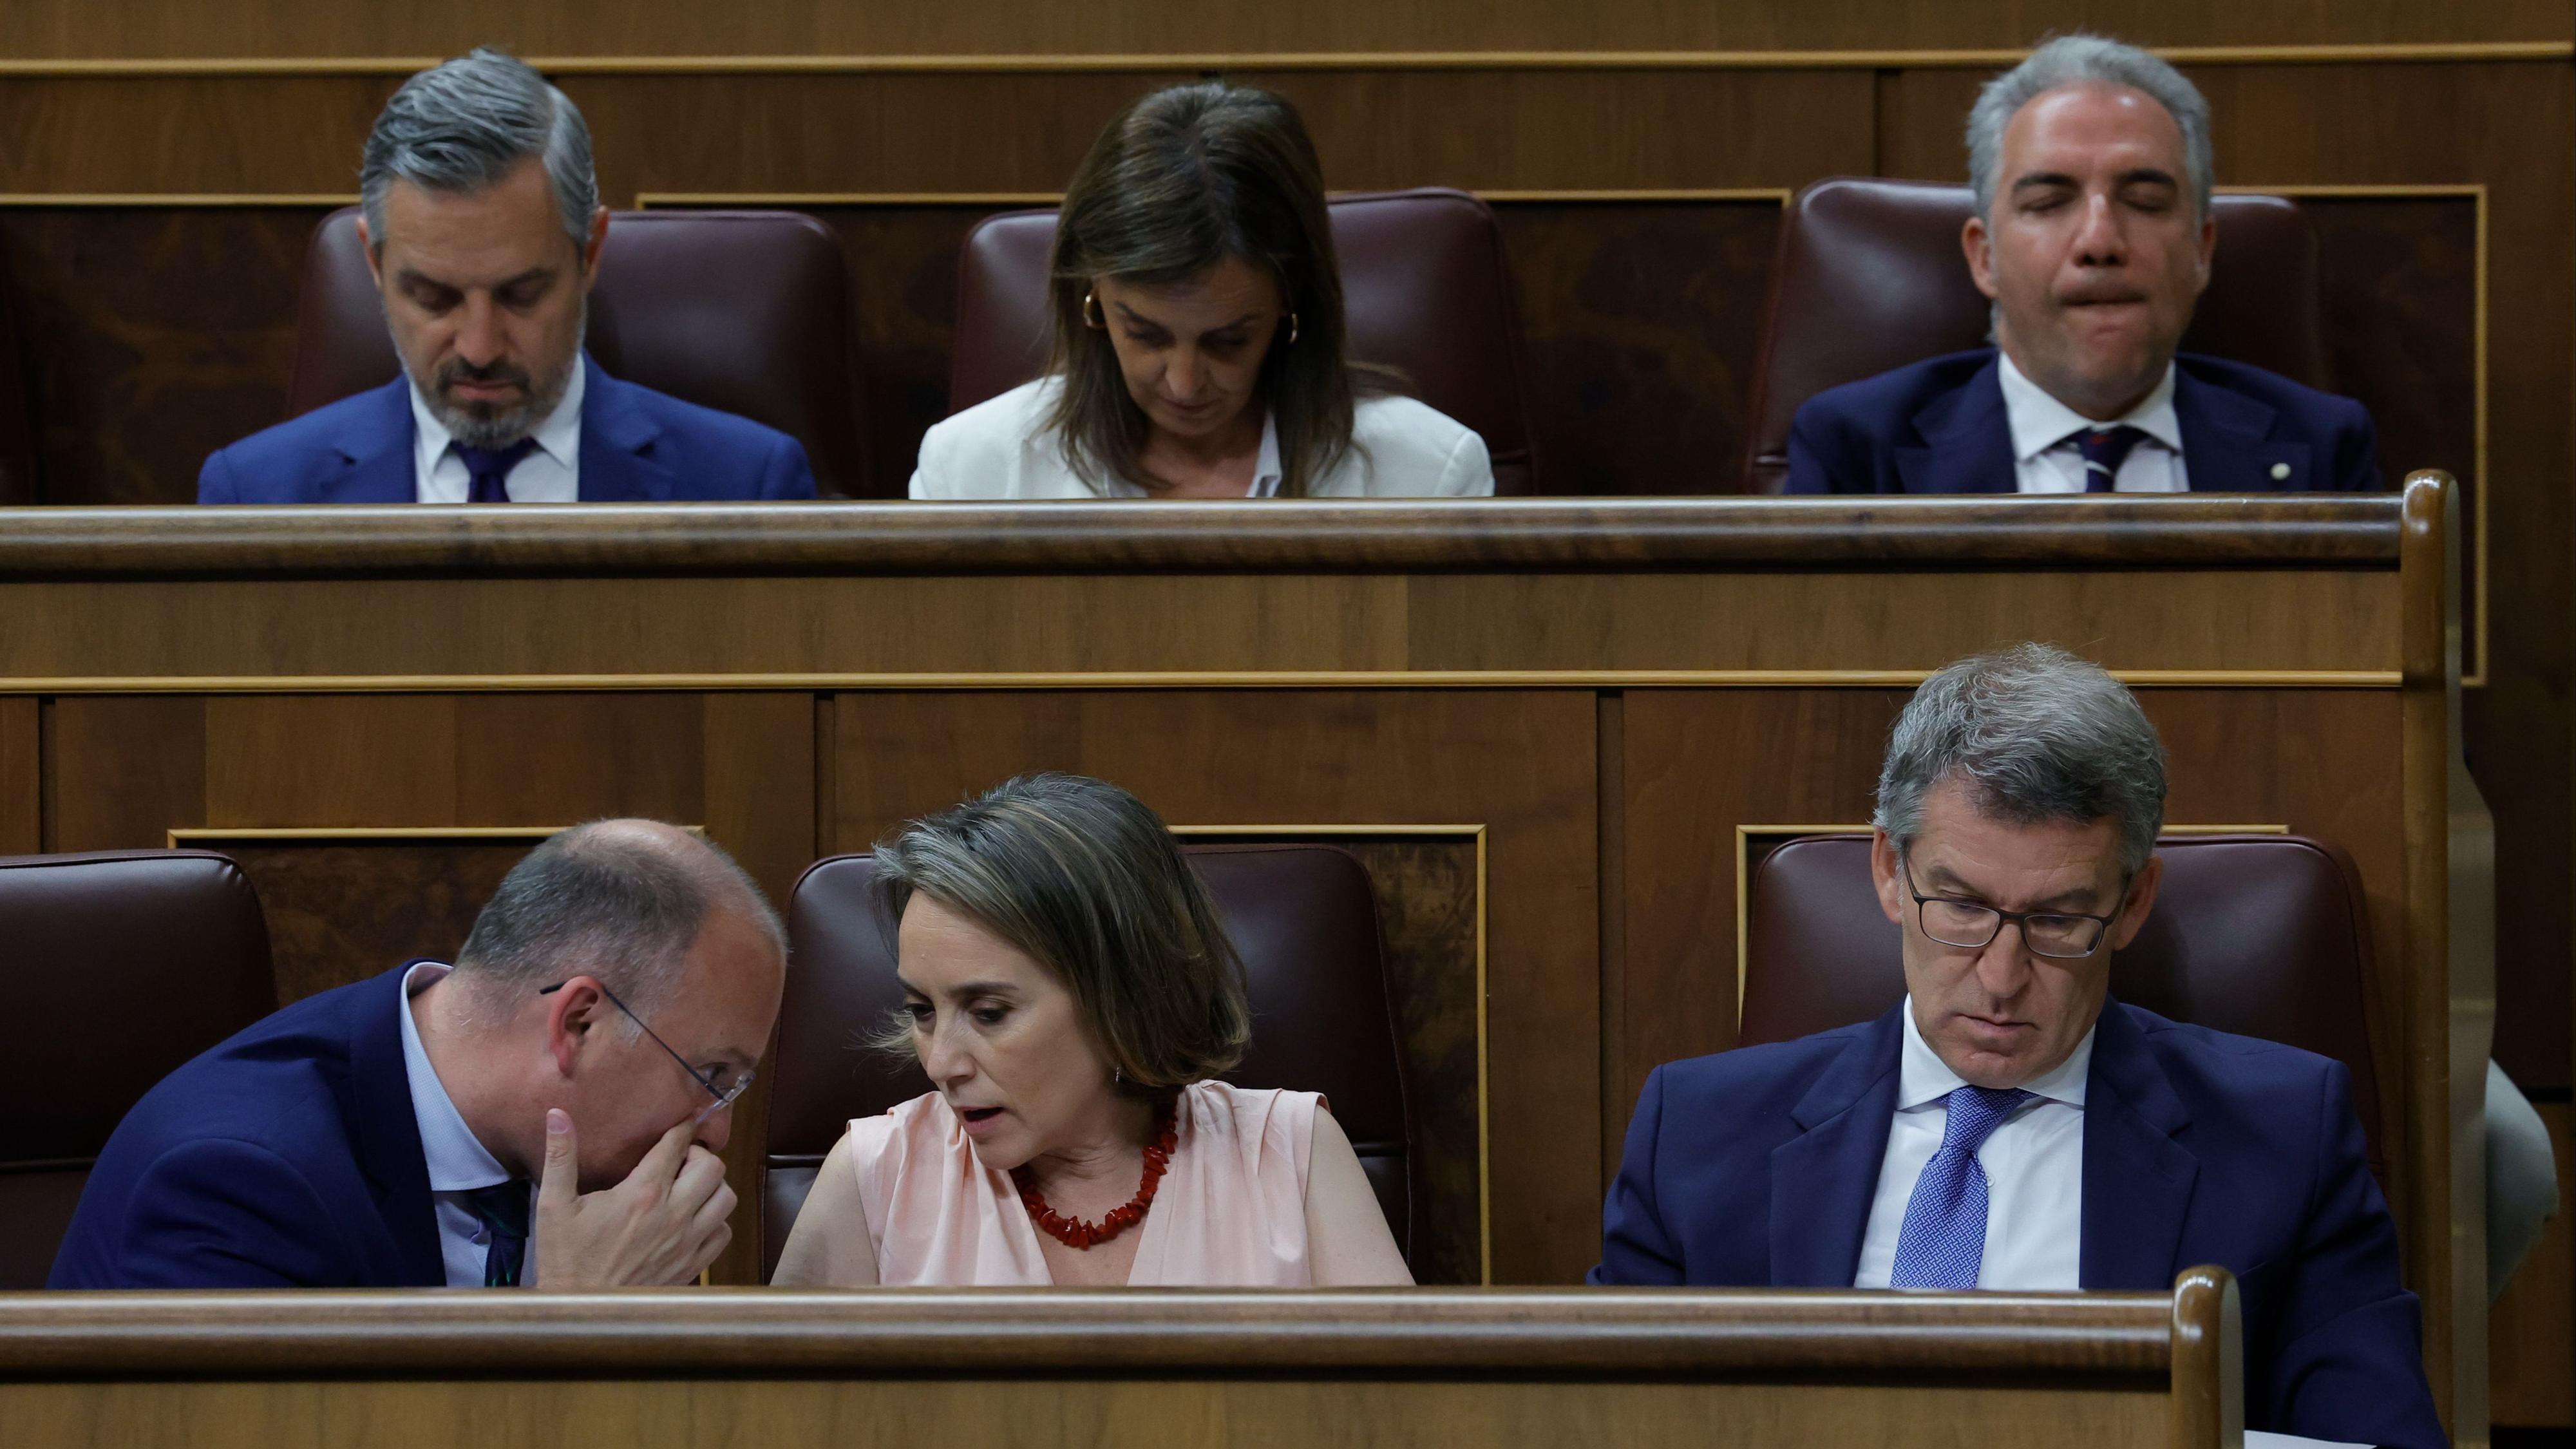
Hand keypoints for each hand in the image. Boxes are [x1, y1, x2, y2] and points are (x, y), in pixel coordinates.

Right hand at [530, 1110, 734, 1288]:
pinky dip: (716, 1221)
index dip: (682, 1127)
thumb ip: (561, 1156)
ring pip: (726, 1198)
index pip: (675, 1145)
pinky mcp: (693, 1265)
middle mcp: (673, 1214)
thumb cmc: (566, 1258)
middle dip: (699, 1156)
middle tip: (681, 1161)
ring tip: (690, 1189)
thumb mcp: (554, 1205)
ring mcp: (687, 1241)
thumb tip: (558, 1115)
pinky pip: (724, 1233)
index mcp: (642, 1193)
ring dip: (712, 1188)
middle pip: (712, 1167)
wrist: (582, 1311)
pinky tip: (693, 1220)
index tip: (684, 1121)